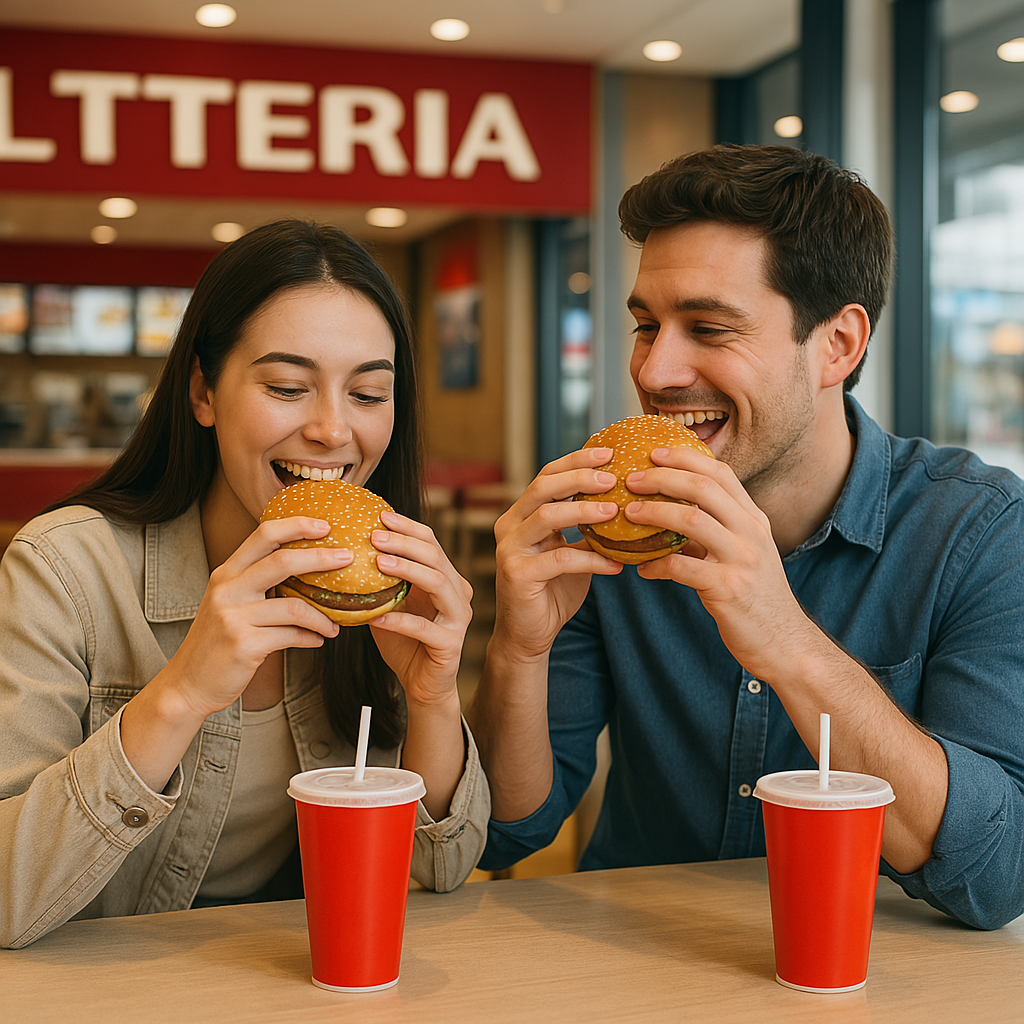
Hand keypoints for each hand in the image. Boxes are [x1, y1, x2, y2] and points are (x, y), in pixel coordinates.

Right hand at [167, 516, 348, 718]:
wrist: (188, 683)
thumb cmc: (217, 642)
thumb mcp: (229, 603)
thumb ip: (258, 583)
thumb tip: (307, 570)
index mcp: (226, 574)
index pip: (263, 535)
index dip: (297, 525)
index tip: (325, 525)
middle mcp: (227, 590)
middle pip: (282, 561)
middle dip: (321, 557)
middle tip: (347, 558)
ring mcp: (233, 617)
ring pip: (294, 606)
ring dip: (322, 616)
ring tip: (334, 624)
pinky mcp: (244, 644)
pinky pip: (291, 635)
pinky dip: (310, 637)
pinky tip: (318, 639)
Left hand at [366, 509, 474, 706]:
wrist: (423, 685)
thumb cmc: (404, 642)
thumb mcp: (390, 604)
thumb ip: (379, 581)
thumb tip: (343, 552)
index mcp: (446, 578)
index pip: (431, 542)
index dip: (408, 527)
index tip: (380, 516)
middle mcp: (458, 593)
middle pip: (435, 557)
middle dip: (404, 543)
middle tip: (374, 536)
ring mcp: (458, 618)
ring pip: (438, 583)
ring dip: (407, 570)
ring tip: (379, 563)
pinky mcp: (451, 643)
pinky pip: (424, 628)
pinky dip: (399, 620)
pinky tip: (376, 617)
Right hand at [487, 447, 623, 662]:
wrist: (530, 634)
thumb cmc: (554, 589)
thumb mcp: (571, 549)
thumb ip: (585, 526)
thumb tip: (628, 500)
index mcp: (521, 514)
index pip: (547, 475)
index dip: (576, 461)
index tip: (609, 453)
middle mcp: (510, 526)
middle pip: (543, 487)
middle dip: (579, 477)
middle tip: (613, 476)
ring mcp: (510, 549)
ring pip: (546, 516)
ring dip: (583, 510)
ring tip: (615, 511)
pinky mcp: (517, 574)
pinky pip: (559, 559)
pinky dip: (591, 560)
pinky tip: (617, 565)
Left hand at [625, 448, 815, 678]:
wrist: (784, 643)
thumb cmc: (755, 598)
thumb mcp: (742, 555)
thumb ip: (713, 533)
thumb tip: (667, 516)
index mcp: (754, 519)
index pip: (721, 473)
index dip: (686, 458)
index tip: (656, 452)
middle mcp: (751, 533)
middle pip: (703, 488)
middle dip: (663, 477)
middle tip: (632, 479)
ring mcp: (742, 560)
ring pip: (691, 520)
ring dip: (654, 513)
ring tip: (629, 514)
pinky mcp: (728, 589)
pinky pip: (682, 568)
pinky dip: (656, 565)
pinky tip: (640, 568)